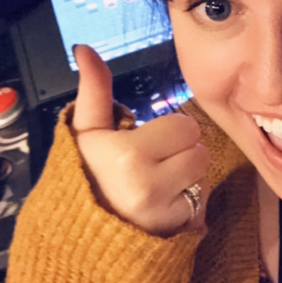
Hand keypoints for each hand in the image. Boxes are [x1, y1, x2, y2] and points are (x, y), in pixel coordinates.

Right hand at [71, 44, 208, 235]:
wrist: (77, 234)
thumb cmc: (85, 175)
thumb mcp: (86, 132)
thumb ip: (94, 90)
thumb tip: (84, 48)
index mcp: (126, 154)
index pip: (185, 127)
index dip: (170, 131)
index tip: (146, 143)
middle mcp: (148, 185)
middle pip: (200, 152)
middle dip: (181, 153)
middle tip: (153, 163)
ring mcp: (164, 213)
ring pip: (204, 178)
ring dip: (187, 178)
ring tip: (158, 185)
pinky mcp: (176, 231)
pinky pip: (202, 206)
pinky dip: (189, 204)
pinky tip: (164, 205)